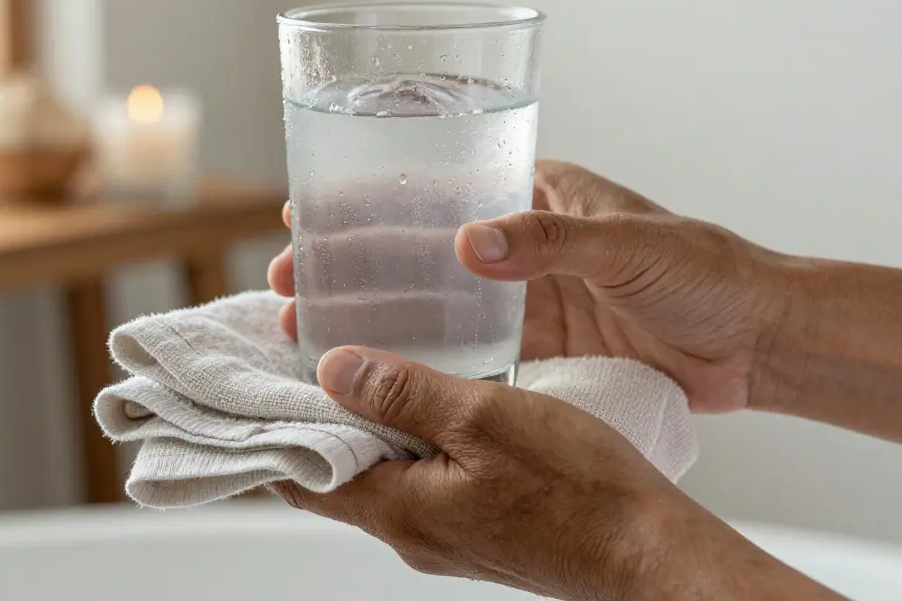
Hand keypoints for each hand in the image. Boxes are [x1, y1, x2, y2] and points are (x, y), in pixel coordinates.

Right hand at [268, 160, 794, 411]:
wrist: (758, 341)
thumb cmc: (708, 270)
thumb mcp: (631, 245)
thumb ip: (552, 242)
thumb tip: (470, 244)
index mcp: (537, 195)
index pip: (439, 186)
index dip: (371, 198)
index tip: (310, 210)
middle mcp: (520, 245)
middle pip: (419, 250)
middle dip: (353, 264)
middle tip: (291, 283)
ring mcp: (525, 300)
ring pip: (433, 305)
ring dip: (377, 315)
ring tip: (314, 331)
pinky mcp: (540, 349)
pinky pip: (469, 353)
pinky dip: (425, 361)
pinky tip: (380, 372)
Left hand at [273, 348, 837, 599]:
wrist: (647, 549)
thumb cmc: (579, 488)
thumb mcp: (483, 419)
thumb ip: (404, 394)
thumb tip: (335, 370)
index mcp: (398, 509)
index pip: (300, 475)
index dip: (272, 425)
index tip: (254, 377)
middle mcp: (411, 531)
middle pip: (336, 473)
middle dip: (316, 417)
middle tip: (303, 352)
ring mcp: (446, 532)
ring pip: (382, 472)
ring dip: (366, 424)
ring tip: (361, 361)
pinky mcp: (479, 524)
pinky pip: (423, 478)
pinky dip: (409, 438)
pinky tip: (428, 398)